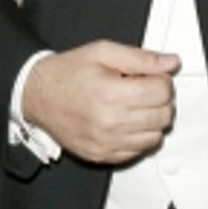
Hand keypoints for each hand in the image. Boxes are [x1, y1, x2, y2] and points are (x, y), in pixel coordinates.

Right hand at [23, 41, 178, 164]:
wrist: (36, 96)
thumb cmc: (67, 73)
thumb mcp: (103, 52)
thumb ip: (140, 58)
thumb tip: (171, 63)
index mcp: (112, 93)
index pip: (162, 91)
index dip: (161, 80)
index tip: (150, 77)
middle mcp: (110, 122)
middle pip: (163, 115)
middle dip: (160, 100)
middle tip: (144, 90)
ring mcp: (106, 143)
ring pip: (155, 137)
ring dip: (151, 120)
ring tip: (134, 106)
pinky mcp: (102, 155)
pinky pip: (138, 151)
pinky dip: (138, 137)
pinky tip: (125, 122)